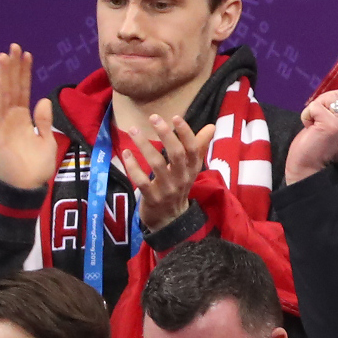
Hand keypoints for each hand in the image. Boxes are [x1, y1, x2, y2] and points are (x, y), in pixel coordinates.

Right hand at [0, 44, 59, 190]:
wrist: (26, 188)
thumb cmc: (35, 168)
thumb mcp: (46, 141)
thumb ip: (43, 121)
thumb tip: (42, 99)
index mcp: (23, 118)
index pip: (23, 90)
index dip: (25, 73)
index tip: (27, 55)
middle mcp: (11, 118)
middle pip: (12, 87)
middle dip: (13, 67)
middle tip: (15, 46)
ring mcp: (2, 124)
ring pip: (3, 95)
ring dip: (4, 76)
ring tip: (5, 56)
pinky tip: (0, 80)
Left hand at [120, 115, 215, 234]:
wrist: (170, 220)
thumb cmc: (179, 187)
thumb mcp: (191, 169)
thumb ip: (199, 146)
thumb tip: (211, 126)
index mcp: (192, 169)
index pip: (193, 149)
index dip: (186, 133)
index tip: (175, 117)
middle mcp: (182, 178)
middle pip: (176, 154)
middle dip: (165, 134)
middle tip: (153, 117)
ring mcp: (167, 189)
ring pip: (157, 164)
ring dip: (144, 145)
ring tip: (133, 130)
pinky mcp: (152, 198)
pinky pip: (142, 181)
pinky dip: (133, 166)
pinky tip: (126, 153)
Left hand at [288, 90, 337, 184]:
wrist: (307, 173)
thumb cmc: (317, 150)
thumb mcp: (335, 129)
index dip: (336, 100)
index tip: (324, 114)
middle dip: (326, 100)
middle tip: (317, 118)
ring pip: (332, 96)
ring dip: (317, 106)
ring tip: (314, 123)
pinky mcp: (332, 127)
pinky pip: (316, 106)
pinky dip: (307, 114)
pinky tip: (309, 128)